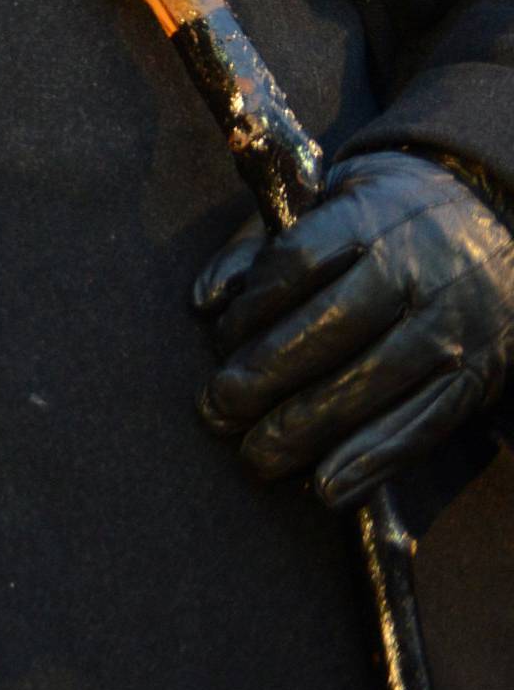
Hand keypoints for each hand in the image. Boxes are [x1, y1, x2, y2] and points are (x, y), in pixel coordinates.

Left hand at [193, 149, 513, 507]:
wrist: (494, 225)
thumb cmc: (383, 218)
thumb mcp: (325, 201)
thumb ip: (260, 246)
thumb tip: (204, 302)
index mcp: (370, 217)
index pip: (300, 260)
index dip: (254, 304)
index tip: (221, 337)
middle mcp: (415, 271)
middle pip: (329, 329)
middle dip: (265, 376)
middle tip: (216, 408)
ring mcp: (449, 328)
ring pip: (370, 384)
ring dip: (305, 429)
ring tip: (255, 456)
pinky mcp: (475, 377)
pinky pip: (421, 425)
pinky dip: (371, 461)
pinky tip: (325, 488)